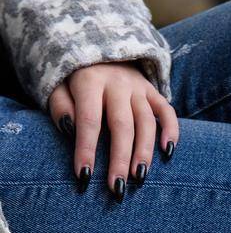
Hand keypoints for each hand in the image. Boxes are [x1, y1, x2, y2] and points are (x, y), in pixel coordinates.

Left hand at [49, 62, 179, 197]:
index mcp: (90, 81)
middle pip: (122, 126)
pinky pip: (166, 110)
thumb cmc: (73, 76)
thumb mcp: (56, 84)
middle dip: (120, 159)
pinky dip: (171, 130)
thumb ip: (60, 105)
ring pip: (146, 122)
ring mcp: (138, 87)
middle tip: (117, 187)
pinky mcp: (152, 90)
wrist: (98, 45)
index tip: (84, 176)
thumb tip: (69, 128)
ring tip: (140, 178)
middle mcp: (117, 83)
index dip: (87, 149)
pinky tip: (167, 152)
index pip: (89, 120)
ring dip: (145, 152)